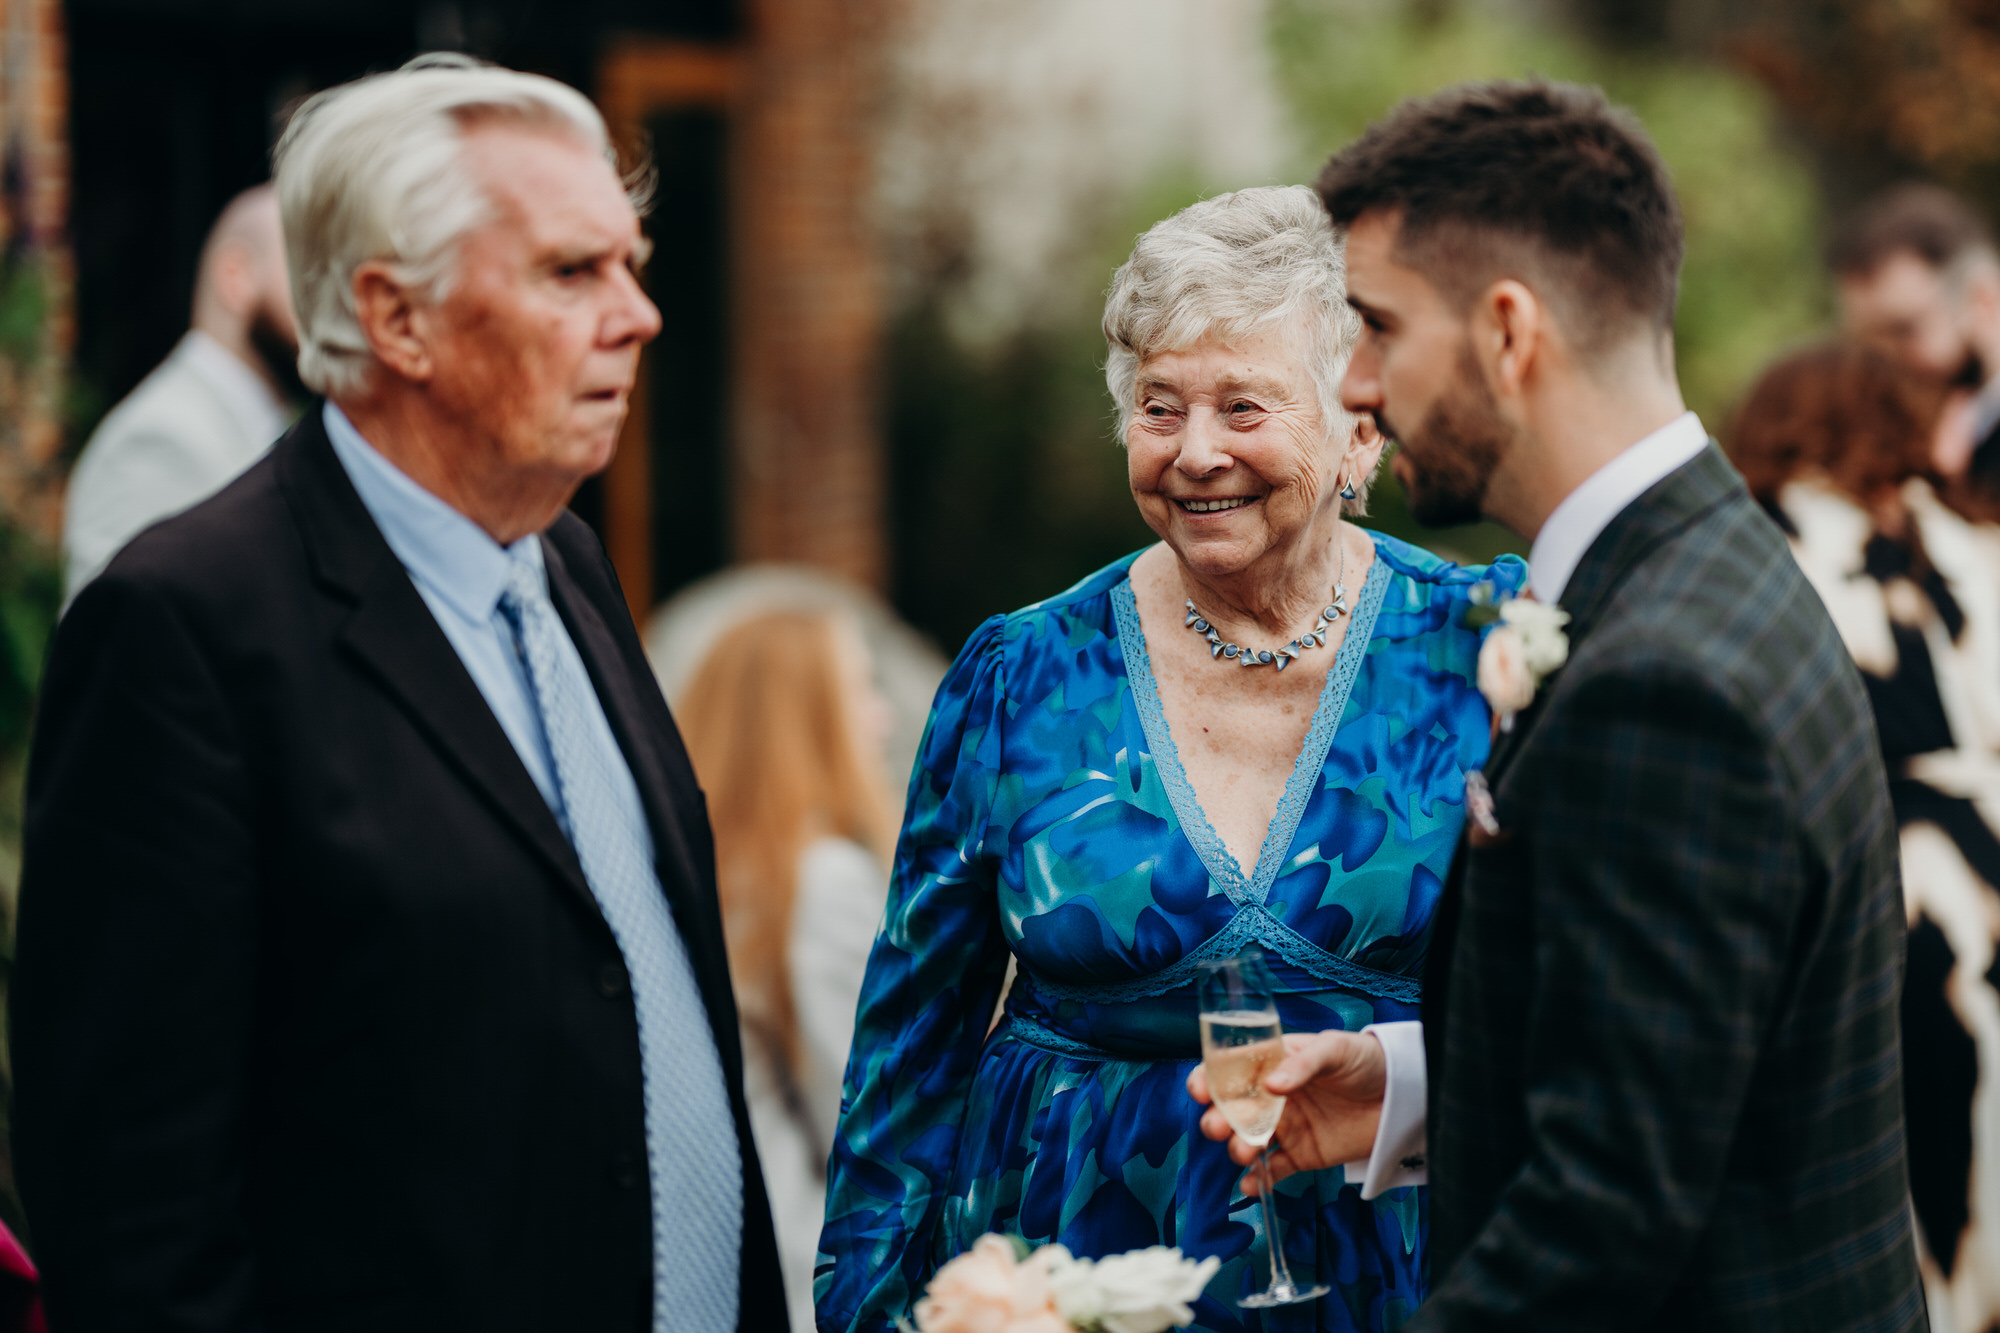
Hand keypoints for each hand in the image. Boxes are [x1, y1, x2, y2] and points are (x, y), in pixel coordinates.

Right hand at [1186, 1029, 1386, 1194]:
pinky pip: (1274, 1170)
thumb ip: (1304, 1064)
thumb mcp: (1336, 1050)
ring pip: (1249, 1140)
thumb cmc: (1367, 1061)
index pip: (1232, 1070)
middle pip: (1234, 1109)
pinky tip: (1251, 1185)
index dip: (1211, 1078)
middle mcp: (1273, 1097)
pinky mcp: (1302, 1155)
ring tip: (1243, 1152)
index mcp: (1274, 1064)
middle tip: (1218, 1126)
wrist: (1404, 1096)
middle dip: (1220, 1118)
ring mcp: (1286, 1127)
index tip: (1200, 1090)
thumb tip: (1273, 1084)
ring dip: (1237, 1147)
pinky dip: (1259, 1180)